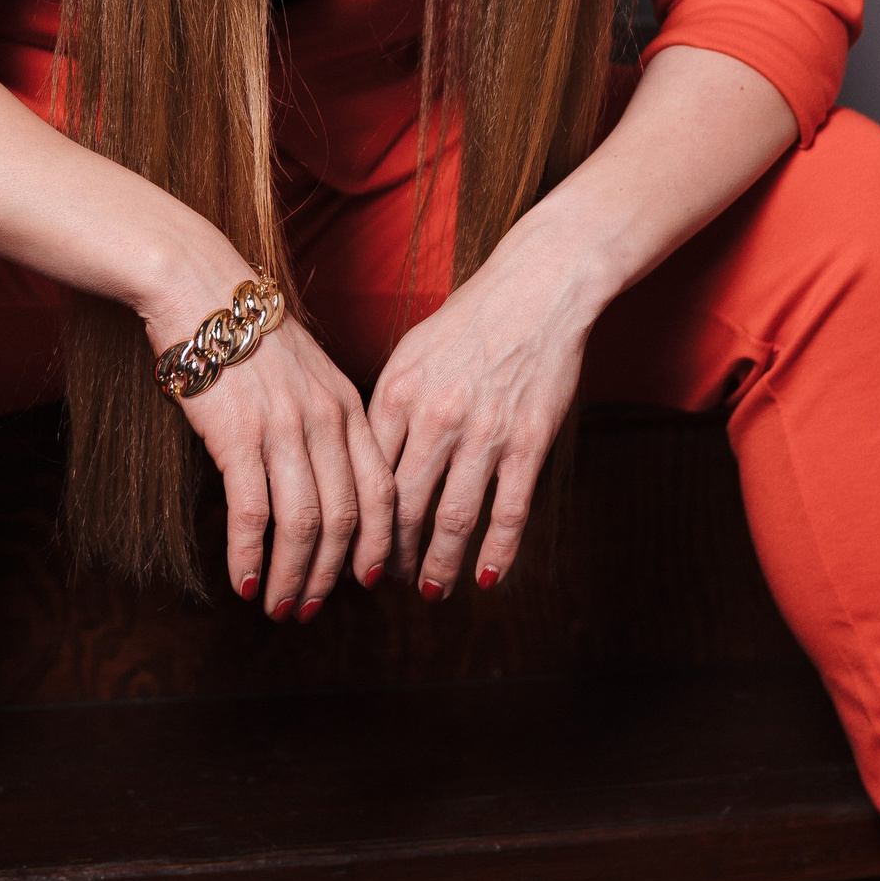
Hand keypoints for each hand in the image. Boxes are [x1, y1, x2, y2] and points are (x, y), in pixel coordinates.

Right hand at [144, 257, 393, 614]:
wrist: (201, 290)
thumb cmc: (249, 335)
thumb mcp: (309, 373)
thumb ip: (325, 421)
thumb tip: (326, 479)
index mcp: (348, 408)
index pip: (382, 491)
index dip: (379, 543)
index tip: (370, 579)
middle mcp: (325, 422)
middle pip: (347, 519)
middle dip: (333, 575)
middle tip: (311, 609)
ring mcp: (284, 430)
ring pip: (305, 525)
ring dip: (294, 577)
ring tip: (279, 608)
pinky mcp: (237, 437)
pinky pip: (253, 513)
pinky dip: (250, 556)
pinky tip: (243, 581)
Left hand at [367, 216, 606, 597]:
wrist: (536, 289)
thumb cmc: (468, 322)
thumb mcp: (411, 354)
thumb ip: (388, 407)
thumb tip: (362, 461)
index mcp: (396, 393)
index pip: (363, 474)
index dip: (351, 520)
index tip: (344, 548)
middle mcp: (435, 416)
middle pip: (400, 505)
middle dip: (386, 554)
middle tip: (380, 582)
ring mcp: (484, 431)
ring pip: (452, 518)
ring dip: (438, 565)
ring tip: (430, 591)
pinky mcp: (528, 440)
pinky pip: (508, 510)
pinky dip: (496, 552)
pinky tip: (486, 579)